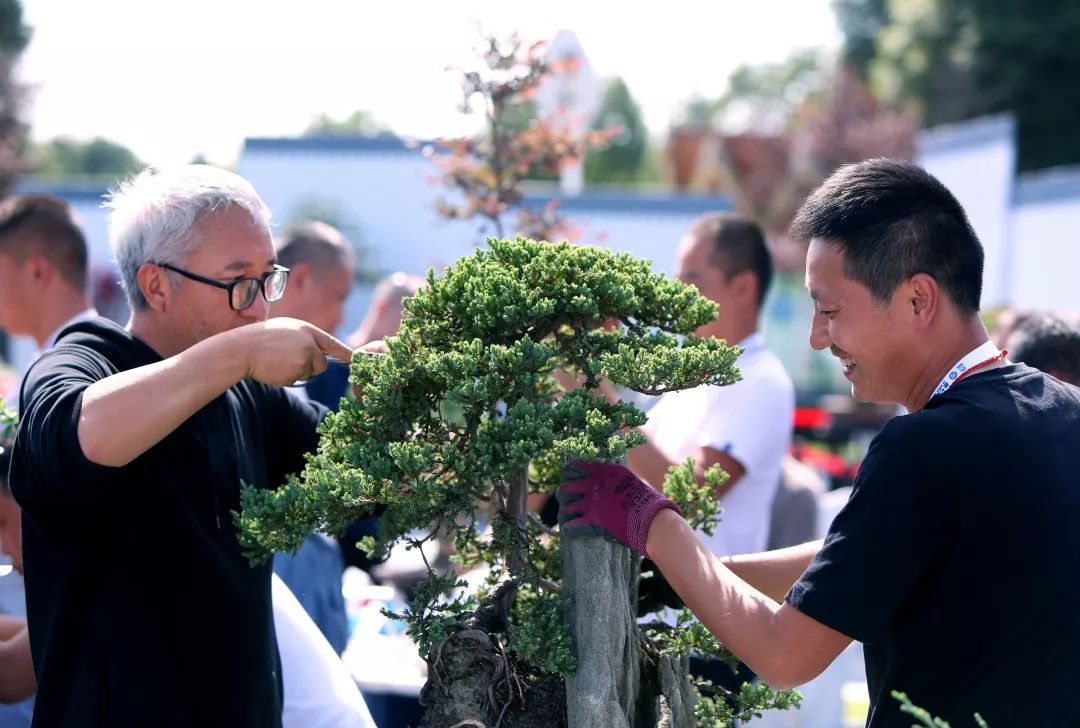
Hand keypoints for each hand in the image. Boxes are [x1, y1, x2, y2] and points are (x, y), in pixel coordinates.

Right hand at [234, 318, 352, 386]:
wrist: (242, 348)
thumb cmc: (260, 339)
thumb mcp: (285, 330)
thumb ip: (304, 339)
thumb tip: (319, 355)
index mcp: (306, 329)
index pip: (332, 343)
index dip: (345, 353)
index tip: (358, 360)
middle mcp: (309, 342)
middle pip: (322, 363)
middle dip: (310, 366)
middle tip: (286, 359)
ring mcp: (304, 356)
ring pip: (310, 373)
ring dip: (297, 372)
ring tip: (278, 361)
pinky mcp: (297, 371)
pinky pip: (297, 379)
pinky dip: (287, 378)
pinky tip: (274, 368)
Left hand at [557, 461, 681, 557]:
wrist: (652, 519)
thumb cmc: (648, 503)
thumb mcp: (633, 483)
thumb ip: (619, 483)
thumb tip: (613, 486)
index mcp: (610, 471)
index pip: (587, 464)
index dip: (575, 467)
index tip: (568, 468)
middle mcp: (598, 483)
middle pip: (573, 485)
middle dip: (566, 490)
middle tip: (562, 492)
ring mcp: (594, 500)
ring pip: (571, 505)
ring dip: (566, 510)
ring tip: (563, 513)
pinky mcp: (594, 518)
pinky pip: (575, 522)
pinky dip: (571, 526)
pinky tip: (567, 528)